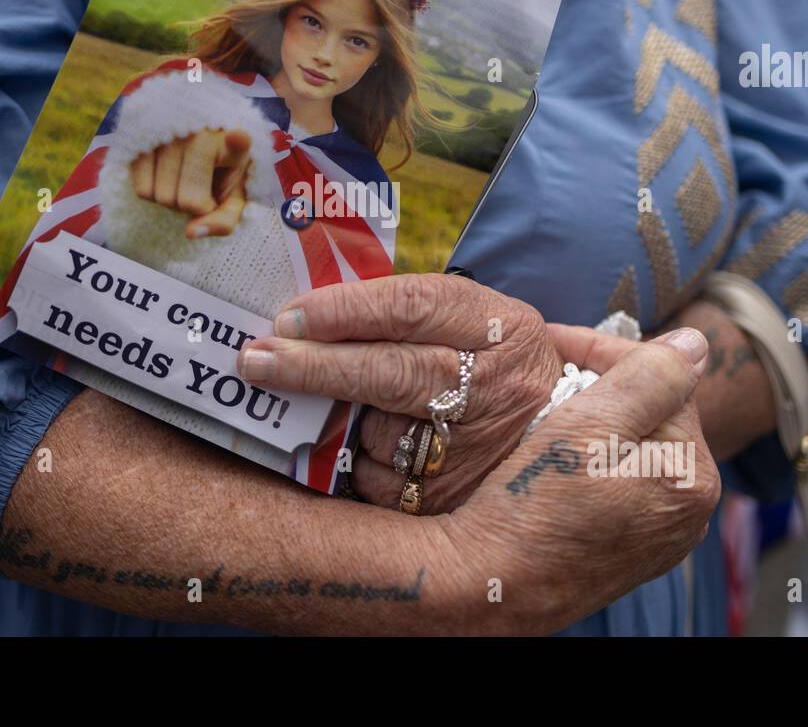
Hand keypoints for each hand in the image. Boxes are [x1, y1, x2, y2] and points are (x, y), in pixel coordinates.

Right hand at [130, 129, 251, 237]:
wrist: (202, 148)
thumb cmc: (221, 175)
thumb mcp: (233, 199)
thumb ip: (223, 221)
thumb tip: (190, 232)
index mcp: (234, 145)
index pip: (237, 142)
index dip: (237, 142)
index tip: (240, 138)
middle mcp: (201, 131)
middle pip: (186, 200)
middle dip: (192, 208)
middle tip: (199, 189)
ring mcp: (170, 130)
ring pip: (159, 196)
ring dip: (171, 201)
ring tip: (184, 179)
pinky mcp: (144, 137)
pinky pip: (141, 189)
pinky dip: (152, 194)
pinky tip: (165, 175)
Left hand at [236, 273, 563, 513]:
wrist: (550, 447)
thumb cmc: (486, 368)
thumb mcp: (470, 324)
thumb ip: (402, 316)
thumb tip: (303, 318)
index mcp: (502, 327)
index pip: (414, 307)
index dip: (345, 310)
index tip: (288, 316)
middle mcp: (498, 386)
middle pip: (394, 372)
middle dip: (315, 366)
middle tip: (256, 359)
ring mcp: (479, 449)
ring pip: (379, 431)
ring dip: (343, 419)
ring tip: (345, 407)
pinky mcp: (451, 500)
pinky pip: (378, 478)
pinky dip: (360, 460)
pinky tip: (376, 448)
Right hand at [436, 330, 720, 633]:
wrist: (487, 584)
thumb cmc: (532, 508)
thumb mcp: (588, 427)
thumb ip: (649, 378)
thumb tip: (695, 343)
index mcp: (692, 478)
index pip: (662, 382)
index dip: (604, 352)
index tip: (553, 340)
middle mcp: (686, 511)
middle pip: (649, 414)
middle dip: (599, 386)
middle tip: (544, 373)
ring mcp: (656, 535)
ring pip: (628, 445)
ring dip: (589, 419)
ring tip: (543, 408)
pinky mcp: (623, 549)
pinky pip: (613, 481)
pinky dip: (584, 457)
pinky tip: (549, 452)